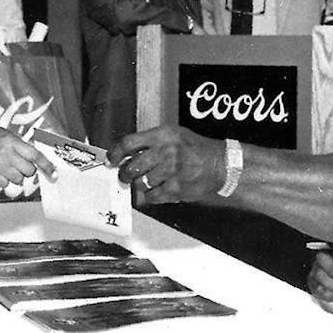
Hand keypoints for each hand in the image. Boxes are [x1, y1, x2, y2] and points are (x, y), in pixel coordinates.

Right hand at [0, 120, 56, 188]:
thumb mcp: (4, 134)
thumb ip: (19, 146)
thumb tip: (33, 158)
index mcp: (11, 141)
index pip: (35, 155)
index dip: (46, 165)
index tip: (53, 173)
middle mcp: (6, 153)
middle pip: (29, 171)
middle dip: (27, 170)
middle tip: (19, 165)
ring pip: (17, 180)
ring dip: (15, 177)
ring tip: (5, 167)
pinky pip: (4, 185)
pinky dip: (2, 181)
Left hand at [108, 126, 225, 204]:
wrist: (220, 165)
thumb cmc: (196, 149)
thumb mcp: (174, 135)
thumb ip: (151, 142)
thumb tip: (126, 154)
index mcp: (163, 135)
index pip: (129, 143)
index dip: (115, 153)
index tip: (111, 160)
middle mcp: (166, 152)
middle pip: (131, 167)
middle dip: (125, 174)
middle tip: (126, 176)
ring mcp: (171, 172)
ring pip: (140, 184)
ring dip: (141, 185)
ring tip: (150, 181)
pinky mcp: (176, 189)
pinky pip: (152, 197)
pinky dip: (151, 196)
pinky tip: (158, 190)